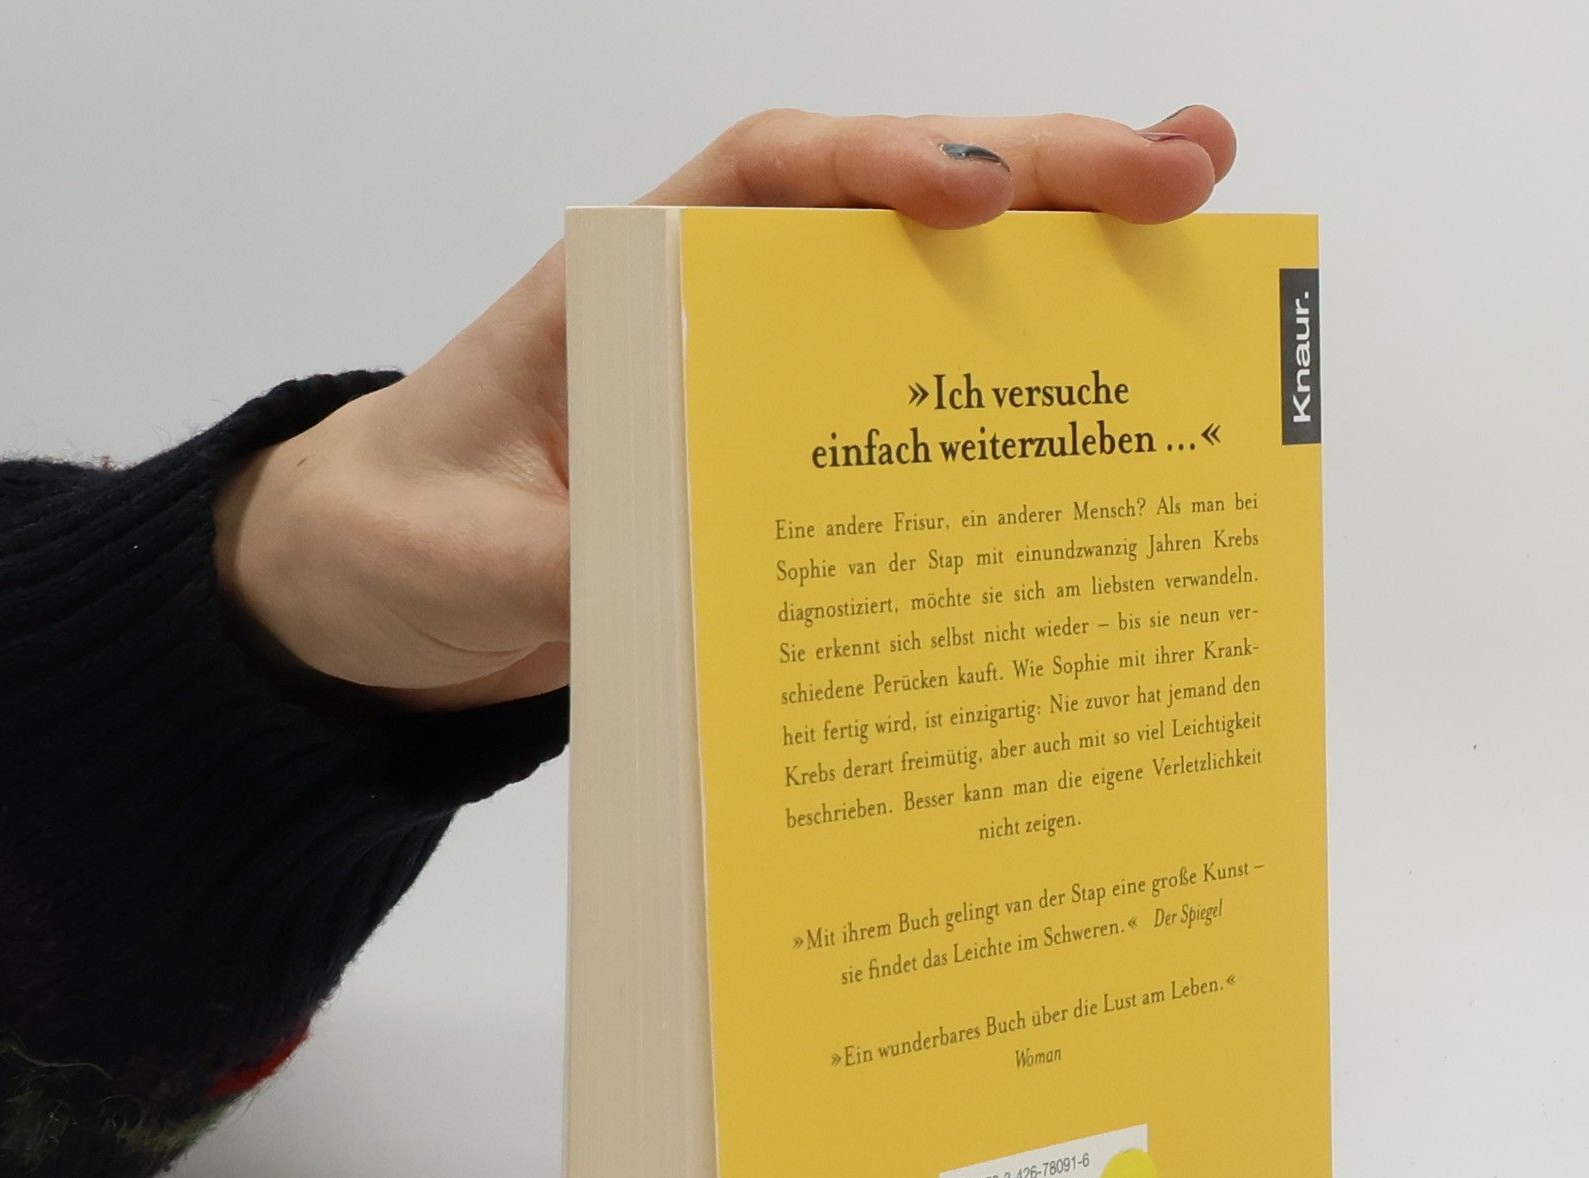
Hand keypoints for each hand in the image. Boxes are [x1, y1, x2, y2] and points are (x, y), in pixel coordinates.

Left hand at [214, 107, 1236, 713]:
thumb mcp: (460, 553)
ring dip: (1068, 273)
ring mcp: (771, 388)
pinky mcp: (800, 474)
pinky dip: (1018, 411)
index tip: (975, 190)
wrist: (387, 601)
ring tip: (1201, 240)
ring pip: (933, 303)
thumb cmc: (404, 536)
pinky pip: (922, 425)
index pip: (764, 178)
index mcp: (625, 285)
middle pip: (892, 212)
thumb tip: (691, 572)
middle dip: (1041, 180)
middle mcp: (718, 311)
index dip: (876, 165)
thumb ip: (562, 558)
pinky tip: (1119, 409)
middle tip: (1186, 170)